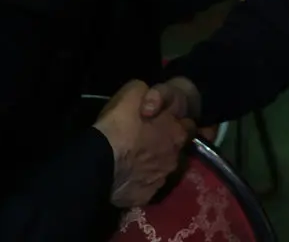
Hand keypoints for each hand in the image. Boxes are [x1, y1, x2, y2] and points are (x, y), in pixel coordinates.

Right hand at [93, 80, 193, 207]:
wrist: (99, 162)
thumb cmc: (119, 124)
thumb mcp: (134, 91)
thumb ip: (151, 94)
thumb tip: (154, 101)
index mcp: (178, 132)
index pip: (189, 126)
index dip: (177, 122)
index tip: (166, 121)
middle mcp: (176, 157)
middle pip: (177, 149)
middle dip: (167, 144)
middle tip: (148, 140)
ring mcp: (162, 179)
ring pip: (163, 168)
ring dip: (154, 163)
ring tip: (136, 160)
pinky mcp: (147, 196)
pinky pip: (148, 186)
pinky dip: (141, 180)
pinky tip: (129, 177)